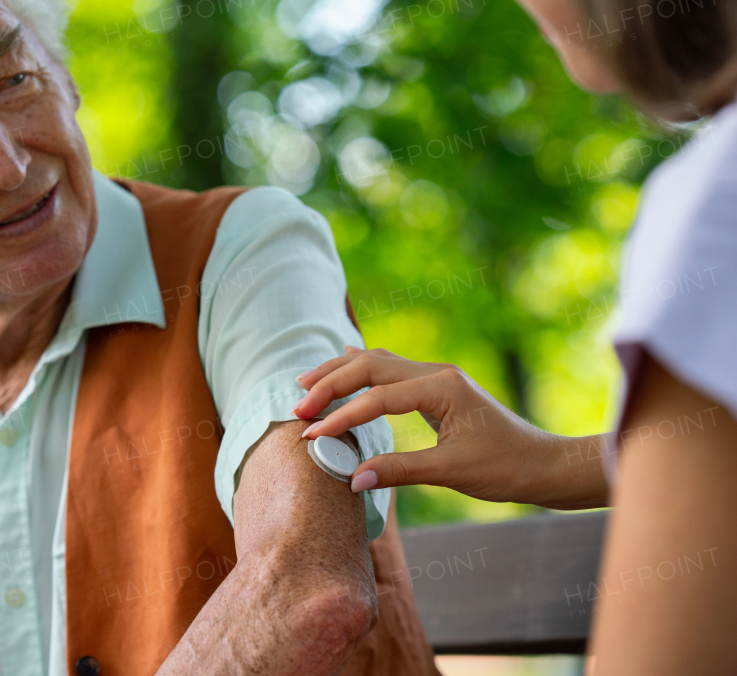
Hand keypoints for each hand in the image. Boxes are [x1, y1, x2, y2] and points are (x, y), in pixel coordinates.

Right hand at [291, 347, 607, 510]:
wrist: (544, 465)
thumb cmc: (506, 468)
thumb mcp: (451, 472)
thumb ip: (400, 470)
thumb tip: (352, 478)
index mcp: (440, 387)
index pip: (376, 398)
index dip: (341, 417)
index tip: (312, 435)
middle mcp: (435, 373)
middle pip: (369, 366)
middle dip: (330, 384)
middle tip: (298, 405)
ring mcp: (436, 377)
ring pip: (376, 363)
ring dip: (341, 373)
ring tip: (306, 384)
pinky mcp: (436, 387)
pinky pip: (389, 371)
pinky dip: (360, 371)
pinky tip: (344, 366)